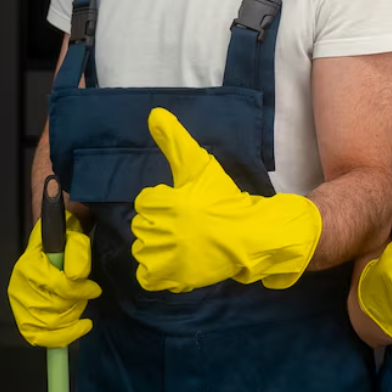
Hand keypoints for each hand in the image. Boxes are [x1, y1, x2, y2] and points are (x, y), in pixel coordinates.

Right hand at [8, 213, 100, 346]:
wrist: (49, 249)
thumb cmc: (63, 244)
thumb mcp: (75, 240)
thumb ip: (77, 253)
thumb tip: (77, 277)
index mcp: (29, 266)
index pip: (58, 287)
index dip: (80, 291)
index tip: (95, 290)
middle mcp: (18, 288)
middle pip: (53, 310)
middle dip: (76, 306)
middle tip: (85, 297)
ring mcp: (18, 306)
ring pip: (49, 326)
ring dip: (71, 319)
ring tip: (78, 306)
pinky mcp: (22, 319)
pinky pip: (37, 337)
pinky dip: (59, 338)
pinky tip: (77, 330)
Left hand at [131, 107, 321, 292]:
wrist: (248, 234)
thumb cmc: (223, 198)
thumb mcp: (198, 165)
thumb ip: (174, 140)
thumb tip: (153, 113)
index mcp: (164, 203)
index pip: (146, 200)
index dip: (166, 200)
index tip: (186, 204)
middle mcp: (159, 231)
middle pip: (144, 224)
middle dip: (162, 222)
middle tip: (189, 223)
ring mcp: (164, 258)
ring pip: (143, 249)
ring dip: (159, 246)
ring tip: (183, 242)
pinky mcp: (170, 278)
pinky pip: (147, 276)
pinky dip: (157, 271)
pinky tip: (175, 261)